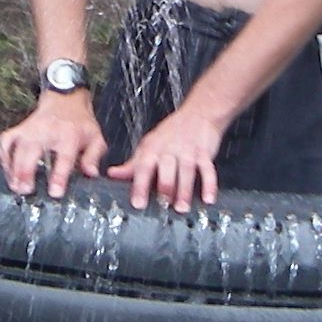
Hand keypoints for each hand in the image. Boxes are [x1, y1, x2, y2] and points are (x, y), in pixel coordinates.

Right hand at [0, 92, 108, 197]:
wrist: (65, 100)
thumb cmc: (80, 124)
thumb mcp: (95, 138)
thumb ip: (93, 157)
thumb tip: (91, 174)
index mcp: (69, 136)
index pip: (63, 158)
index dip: (59, 177)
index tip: (54, 193)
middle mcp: (46, 131)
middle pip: (32, 151)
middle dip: (26, 172)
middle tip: (25, 190)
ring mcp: (30, 129)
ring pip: (16, 148)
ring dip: (13, 168)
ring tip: (15, 186)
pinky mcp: (19, 128)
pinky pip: (6, 141)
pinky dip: (3, 155)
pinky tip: (7, 170)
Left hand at [110, 99, 230, 211]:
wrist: (198, 114)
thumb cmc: (170, 134)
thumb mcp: (148, 146)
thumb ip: (132, 164)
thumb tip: (112, 174)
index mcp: (152, 150)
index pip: (143, 168)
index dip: (140, 186)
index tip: (138, 203)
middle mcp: (169, 150)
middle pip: (166, 170)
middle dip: (164, 188)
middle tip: (162, 206)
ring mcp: (188, 152)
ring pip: (186, 172)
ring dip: (184, 191)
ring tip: (181, 208)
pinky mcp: (205, 154)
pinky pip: (208, 170)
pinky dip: (209, 185)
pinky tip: (208, 199)